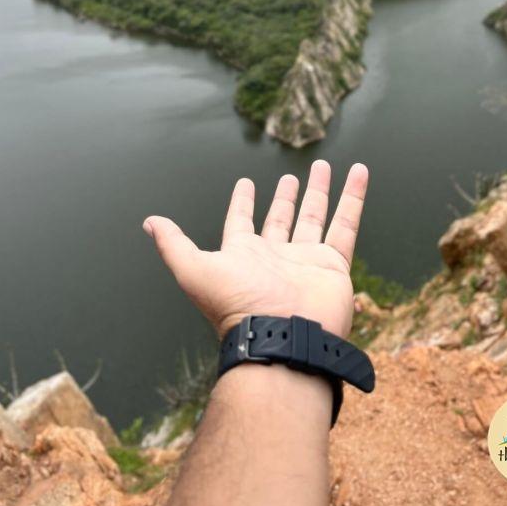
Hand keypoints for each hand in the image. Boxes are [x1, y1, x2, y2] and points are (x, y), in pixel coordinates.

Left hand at [143, 160, 368, 338]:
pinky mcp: (334, 265)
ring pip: (316, 217)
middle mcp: (275, 257)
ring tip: (323, 166)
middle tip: (290, 176)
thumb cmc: (236, 306)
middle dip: (285, 198)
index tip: (245, 183)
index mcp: (243, 257)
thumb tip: (148, 222)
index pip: (242, 223)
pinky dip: (354, 198)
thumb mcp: (195, 270)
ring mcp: (306, 261)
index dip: (241, 204)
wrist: (282, 339)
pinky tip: (358, 174)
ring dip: (320, 192)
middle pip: (282, 219)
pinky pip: (346, 225)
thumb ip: (174, 244)